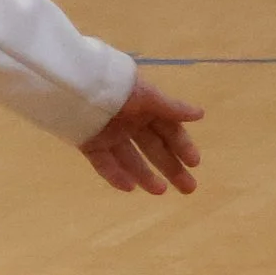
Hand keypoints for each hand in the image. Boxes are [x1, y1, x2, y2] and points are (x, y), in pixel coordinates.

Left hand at [80, 76, 201, 196]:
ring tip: (161, 191)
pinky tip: (129, 187)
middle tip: (189, 188)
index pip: (169, 130)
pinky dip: (115, 175)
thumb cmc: (116, 87)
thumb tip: (200, 114)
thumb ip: (171, 108)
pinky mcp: (90, 143)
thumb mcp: (146, 96)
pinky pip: (104, 163)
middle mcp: (130, 123)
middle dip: (172, 167)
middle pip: (154, 149)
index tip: (195, 163)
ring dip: (146, 175)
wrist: (75, 83)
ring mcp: (110, 135)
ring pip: (131, 159)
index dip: (182, 146)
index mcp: (145, 107)